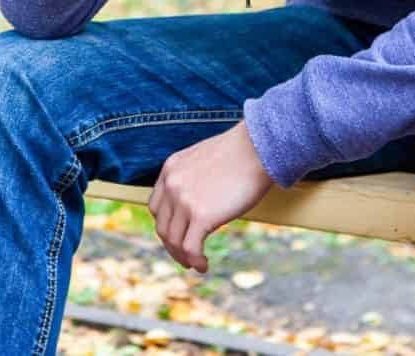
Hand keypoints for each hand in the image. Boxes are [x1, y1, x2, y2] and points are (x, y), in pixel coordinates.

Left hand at [148, 121, 274, 272]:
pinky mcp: (201, 216)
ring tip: (195, 263)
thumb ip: (193, 178)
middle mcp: (172, 185)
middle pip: (162, 227)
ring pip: (173, 241)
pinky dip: (195, 261)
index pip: (157, 207)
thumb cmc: (241, 152)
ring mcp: (184, 201)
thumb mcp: (204, 159)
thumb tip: (199, 200)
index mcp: (170, 169)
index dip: (166, 226)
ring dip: (183, 257)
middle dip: (172, 246)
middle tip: (185, 256)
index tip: (178, 235)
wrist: (258, 149)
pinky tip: (204, 266)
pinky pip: (190, 248)